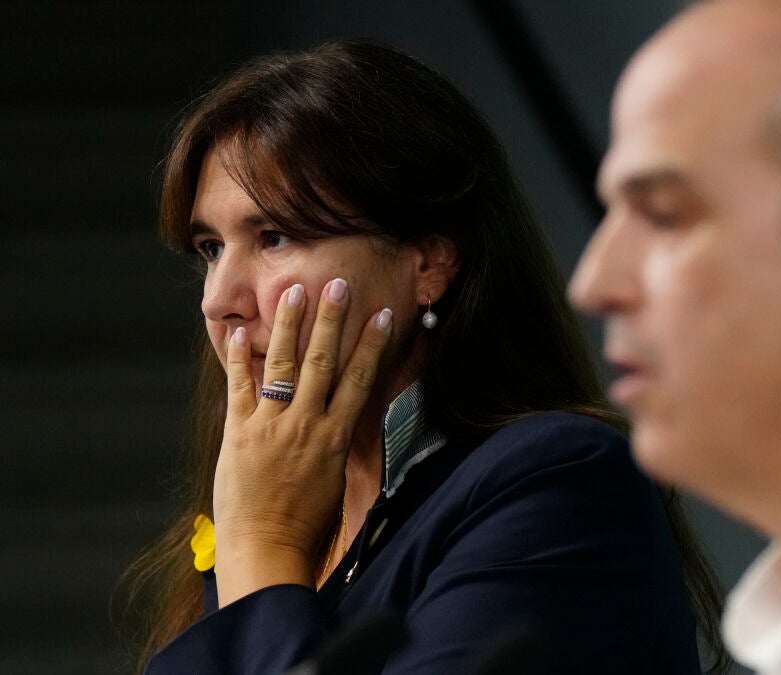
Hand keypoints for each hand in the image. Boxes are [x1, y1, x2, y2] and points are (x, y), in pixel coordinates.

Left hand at [212, 278, 391, 605]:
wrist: (267, 550)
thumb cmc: (307, 528)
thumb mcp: (336, 485)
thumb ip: (338, 449)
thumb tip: (346, 427)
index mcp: (336, 438)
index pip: (359, 381)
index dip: (371, 345)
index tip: (381, 316)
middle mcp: (306, 424)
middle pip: (324, 361)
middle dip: (331, 319)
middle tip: (338, 283)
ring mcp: (271, 425)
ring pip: (284, 364)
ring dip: (290, 325)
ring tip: (295, 291)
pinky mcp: (239, 433)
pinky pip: (240, 387)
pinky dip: (240, 358)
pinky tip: (242, 332)